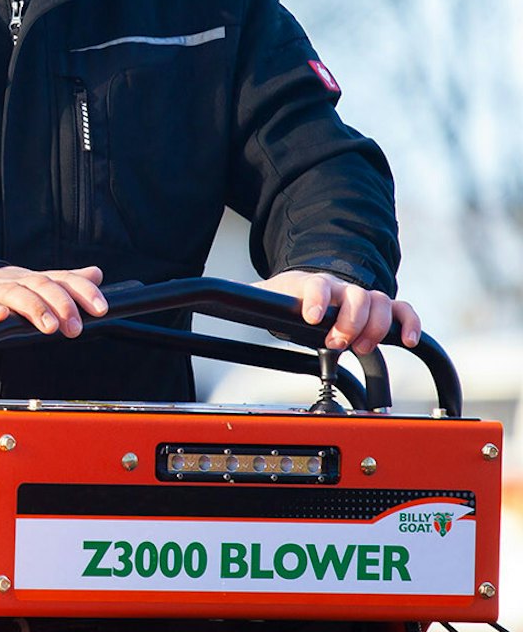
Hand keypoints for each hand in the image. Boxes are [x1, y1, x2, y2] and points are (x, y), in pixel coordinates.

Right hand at [0, 265, 105, 336]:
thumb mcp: (32, 286)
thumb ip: (64, 282)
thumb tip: (96, 274)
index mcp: (30, 278)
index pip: (61, 278)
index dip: (82, 290)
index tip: (100, 308)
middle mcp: (12, 280)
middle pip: (39, 284)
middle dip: (61, 304)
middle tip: (75, 327)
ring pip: (13, 293)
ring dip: (34, 308)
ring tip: (49, 326)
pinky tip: (0, 315)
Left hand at [258, 270, 421, 354]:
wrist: (317, 287)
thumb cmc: (293, 296)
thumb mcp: (270, 296)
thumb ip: (249, 297)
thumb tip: (222, 296)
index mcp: (313, 284)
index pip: (317, 285)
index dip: (317, 299)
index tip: (312, 318)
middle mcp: (342, 288)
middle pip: (358, 296)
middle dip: (350, 322)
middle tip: (336, 342)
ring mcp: (364, 297)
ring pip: (381, 302)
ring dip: (374, 327)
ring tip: (360, 346)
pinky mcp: (383, 309)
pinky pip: (403, 310)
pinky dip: (409, 323)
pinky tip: (408, 340)